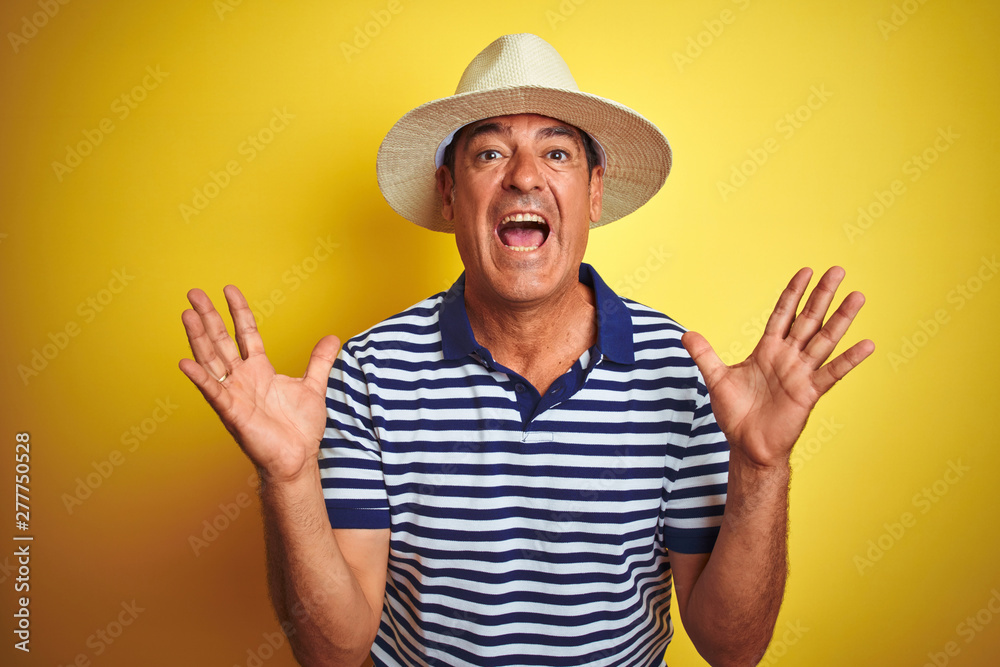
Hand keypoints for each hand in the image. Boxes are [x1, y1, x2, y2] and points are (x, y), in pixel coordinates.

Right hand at [179, 285, 339, 482]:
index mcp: (260, 370)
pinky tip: (185, 362)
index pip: (245, 333)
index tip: (229, 289)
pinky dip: (200, 378)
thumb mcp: (313, 387)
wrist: (298, 459)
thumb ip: (319, 361)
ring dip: (199, 338)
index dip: (238, 311)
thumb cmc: (299, 429)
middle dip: (209, 317)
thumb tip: (333, 337)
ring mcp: (235, 394)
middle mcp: (243, 378)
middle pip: (222, 341)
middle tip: (194, 293)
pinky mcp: (232, 413)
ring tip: (186, 315)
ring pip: (212, 360)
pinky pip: (214, 392)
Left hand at [681, 267, 873, 468]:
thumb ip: (705, 354)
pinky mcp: (809, 393)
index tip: (806, 271)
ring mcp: (801, 374)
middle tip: (838, 270)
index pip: (783, 314)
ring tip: (858, 296)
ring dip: (841, 319)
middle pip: (808, 319)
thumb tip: (686, 334)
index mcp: (767, 350)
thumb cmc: (736, 414)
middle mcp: (788, 357)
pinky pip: (832, 373)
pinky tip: (867, 344)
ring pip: (824, 340)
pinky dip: (849, 360)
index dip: (794, 293)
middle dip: (822, 295)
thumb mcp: (716, 378)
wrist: (747, 445)